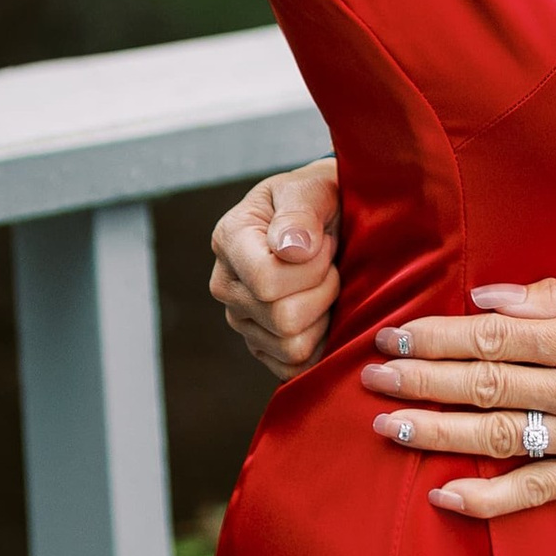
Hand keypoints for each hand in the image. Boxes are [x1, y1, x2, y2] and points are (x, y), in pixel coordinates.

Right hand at [210, 161, 341, 377]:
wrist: (327, 215)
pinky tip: (322, 311)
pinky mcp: (259, 346)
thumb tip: (291, 249)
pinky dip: (319, 343)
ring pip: (292, 346)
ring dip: (323, 314)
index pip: (266, 281)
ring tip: (324, 282)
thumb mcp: (313, 187)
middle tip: (329, 262)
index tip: (323, 242)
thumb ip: (300, 212)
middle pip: (282, 318)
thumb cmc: (318, 198)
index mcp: (229, 239)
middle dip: (323, 288)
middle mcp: (225, 284)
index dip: (311, 267)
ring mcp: (240, 319)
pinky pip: (294, 367)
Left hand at [358, 277, 555, 517]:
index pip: (491, 336)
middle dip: (420, 378)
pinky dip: (487, 496)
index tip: (395, 334)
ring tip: (388, 427)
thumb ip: (553, 296)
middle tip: (371, 377)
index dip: (436, 336)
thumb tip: (487, 301)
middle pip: (483, 383)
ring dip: (436, 430)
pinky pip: (535, 490)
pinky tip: (444, 494)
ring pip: (498, 435)